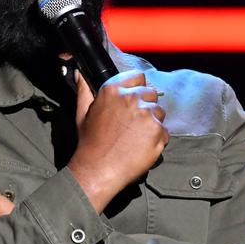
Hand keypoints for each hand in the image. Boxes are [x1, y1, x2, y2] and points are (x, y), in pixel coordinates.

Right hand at [68, 70, 168, 212]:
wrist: (99, 168)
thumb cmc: (90, 143)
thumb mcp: (82, 112)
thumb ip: (84, 90)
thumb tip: (81, 74)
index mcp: (113, 90)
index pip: (137, 77)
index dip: (136, 87)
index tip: (133, 97)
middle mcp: (131, 98)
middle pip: (150, 93)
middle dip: (145, 105)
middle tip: (133, 121)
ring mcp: (146, 114)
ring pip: (159, 111)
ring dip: (152, 120)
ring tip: (137, 135)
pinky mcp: (157, 131)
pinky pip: (164, 130)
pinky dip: (157, 137)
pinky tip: (142, 144)